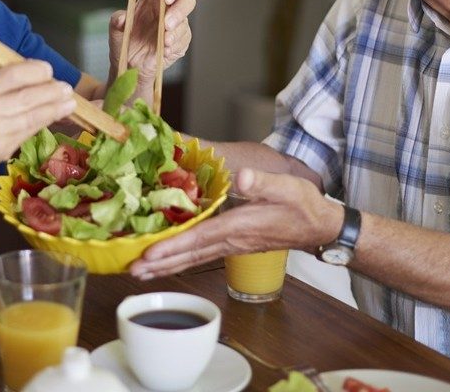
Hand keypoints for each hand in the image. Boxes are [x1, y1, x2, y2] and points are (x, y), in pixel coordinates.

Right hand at [0, 60, 75, 182]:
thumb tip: (29, 73)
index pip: (12, 75)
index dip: (35, 71)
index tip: (47, 70)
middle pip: (27, 96)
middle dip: (52, 90)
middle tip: (66, 88)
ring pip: (33, 116)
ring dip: (55, 108)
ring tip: (69, 102)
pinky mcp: (1, 150)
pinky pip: (28, 131)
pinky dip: (45, 122)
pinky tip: (55, 116)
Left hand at [109, 0, 194, 78]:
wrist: (129, 65)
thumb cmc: (125, 41)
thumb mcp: (115, 30)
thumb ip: (117, 21)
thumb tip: (122, 18)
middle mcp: (168, 8)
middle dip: (179, 9)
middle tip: (166, 22)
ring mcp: (177, 25)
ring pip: (186, 21)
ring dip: (176, 31)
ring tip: (164, 41)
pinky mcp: (181, 41)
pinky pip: (184, 39)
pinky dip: (175, 44)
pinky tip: (165, 49)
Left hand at [129, 168, 339, 278]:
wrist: (319, 227)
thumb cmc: (303, 205)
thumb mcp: (287, 187)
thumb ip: (263, 182)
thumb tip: (243, 177)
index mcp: (239, 226)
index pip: (200, 238)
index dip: (174, 245)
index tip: (149, 253)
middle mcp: (231, 240)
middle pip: (189, 254)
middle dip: (160, 263)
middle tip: (131, 270)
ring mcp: (231, 246)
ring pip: (193, 259)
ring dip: (166, 266)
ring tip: (139, 273)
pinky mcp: (232, 245)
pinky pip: (200, 256)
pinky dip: (180, 261)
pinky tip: (166, 263)